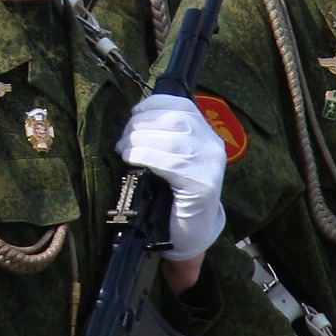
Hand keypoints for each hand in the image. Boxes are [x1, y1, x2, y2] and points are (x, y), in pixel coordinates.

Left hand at [116, 94, 227, 260]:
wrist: (192, 232)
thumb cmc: (176, 194)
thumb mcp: (175, 159)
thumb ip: (165, 138)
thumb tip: (135, 118)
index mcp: (208, 136)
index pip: (184, 106)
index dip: (156, 103)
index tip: (135, 111)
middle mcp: (213, 147)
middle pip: (174, 120)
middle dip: (142, 124)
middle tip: (123, 137)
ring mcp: (210, 166)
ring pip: (170, 140)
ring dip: (139, 140)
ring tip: (123, 149)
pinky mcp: (201, 185)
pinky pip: (168, 162)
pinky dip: (144, 156)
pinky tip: (131, 159)